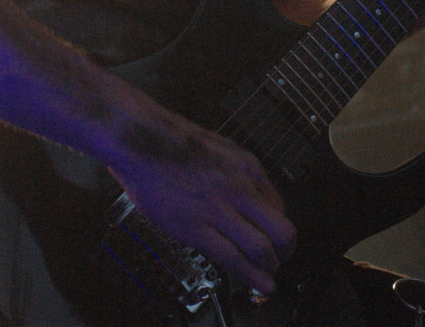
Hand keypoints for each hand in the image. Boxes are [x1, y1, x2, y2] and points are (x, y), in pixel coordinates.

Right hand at [111, 110, 295, 295]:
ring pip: (262, 249)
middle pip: (281, 230)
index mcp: (246, 166)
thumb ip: (236, 170)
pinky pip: (232, 259)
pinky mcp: (196, 228)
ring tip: (266, 275)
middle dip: (284, 251)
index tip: (273, 236)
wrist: (139, 141)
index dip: (277, 225)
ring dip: (269, 267)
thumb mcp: (217, 146)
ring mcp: (219, 209)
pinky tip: (257, 284)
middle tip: (279, 259)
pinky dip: (251, 277)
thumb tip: (246, 190)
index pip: (279, 204)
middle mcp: (240, 188)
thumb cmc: (170, 140)